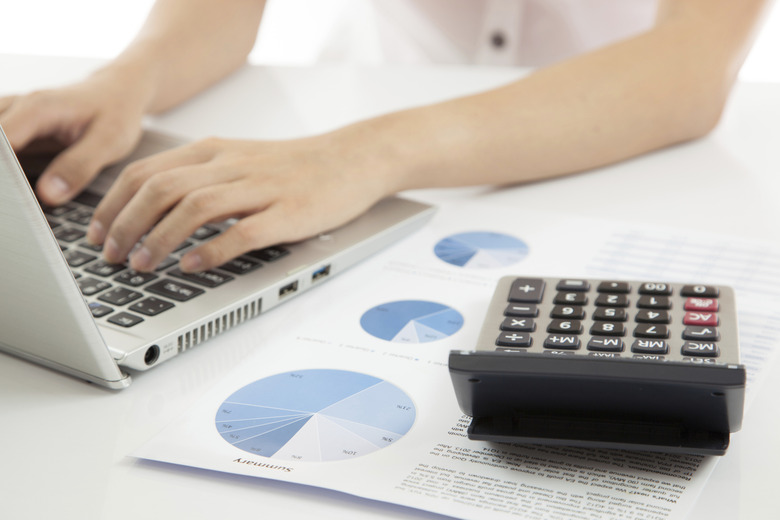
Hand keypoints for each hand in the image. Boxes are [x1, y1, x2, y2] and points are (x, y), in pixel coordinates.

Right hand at [0, 70, 149, 205]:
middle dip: (1, 176)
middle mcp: (16, 107)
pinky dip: (3, 167)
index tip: (10, 199)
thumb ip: (79, 167)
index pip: (0, 143)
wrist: (117, 93)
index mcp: (37, 109)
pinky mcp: (11, 125)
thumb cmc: (116, 114)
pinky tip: (12, 188)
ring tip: (14, 199)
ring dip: (1, 172)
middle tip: (13, 205)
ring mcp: (10, 114)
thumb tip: (48, 195)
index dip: (1, 175)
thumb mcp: (109, 142)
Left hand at [89, 133, 396, 271]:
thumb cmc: (296, 167)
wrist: (353, 159)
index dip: (113, 205)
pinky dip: (212, 250)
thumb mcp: (240, 160)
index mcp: (214, 151)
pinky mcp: (287, 212)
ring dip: (160, 237)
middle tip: (113, 256)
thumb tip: (153, 208)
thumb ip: (200, 178)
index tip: (98, 234)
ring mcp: (261, 188)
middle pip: (161, 188)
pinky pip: (243, 230)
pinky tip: (192, 266)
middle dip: (126, 224)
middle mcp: (231, 164)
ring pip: (195, 207)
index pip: (146, 172)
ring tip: (143, 264)